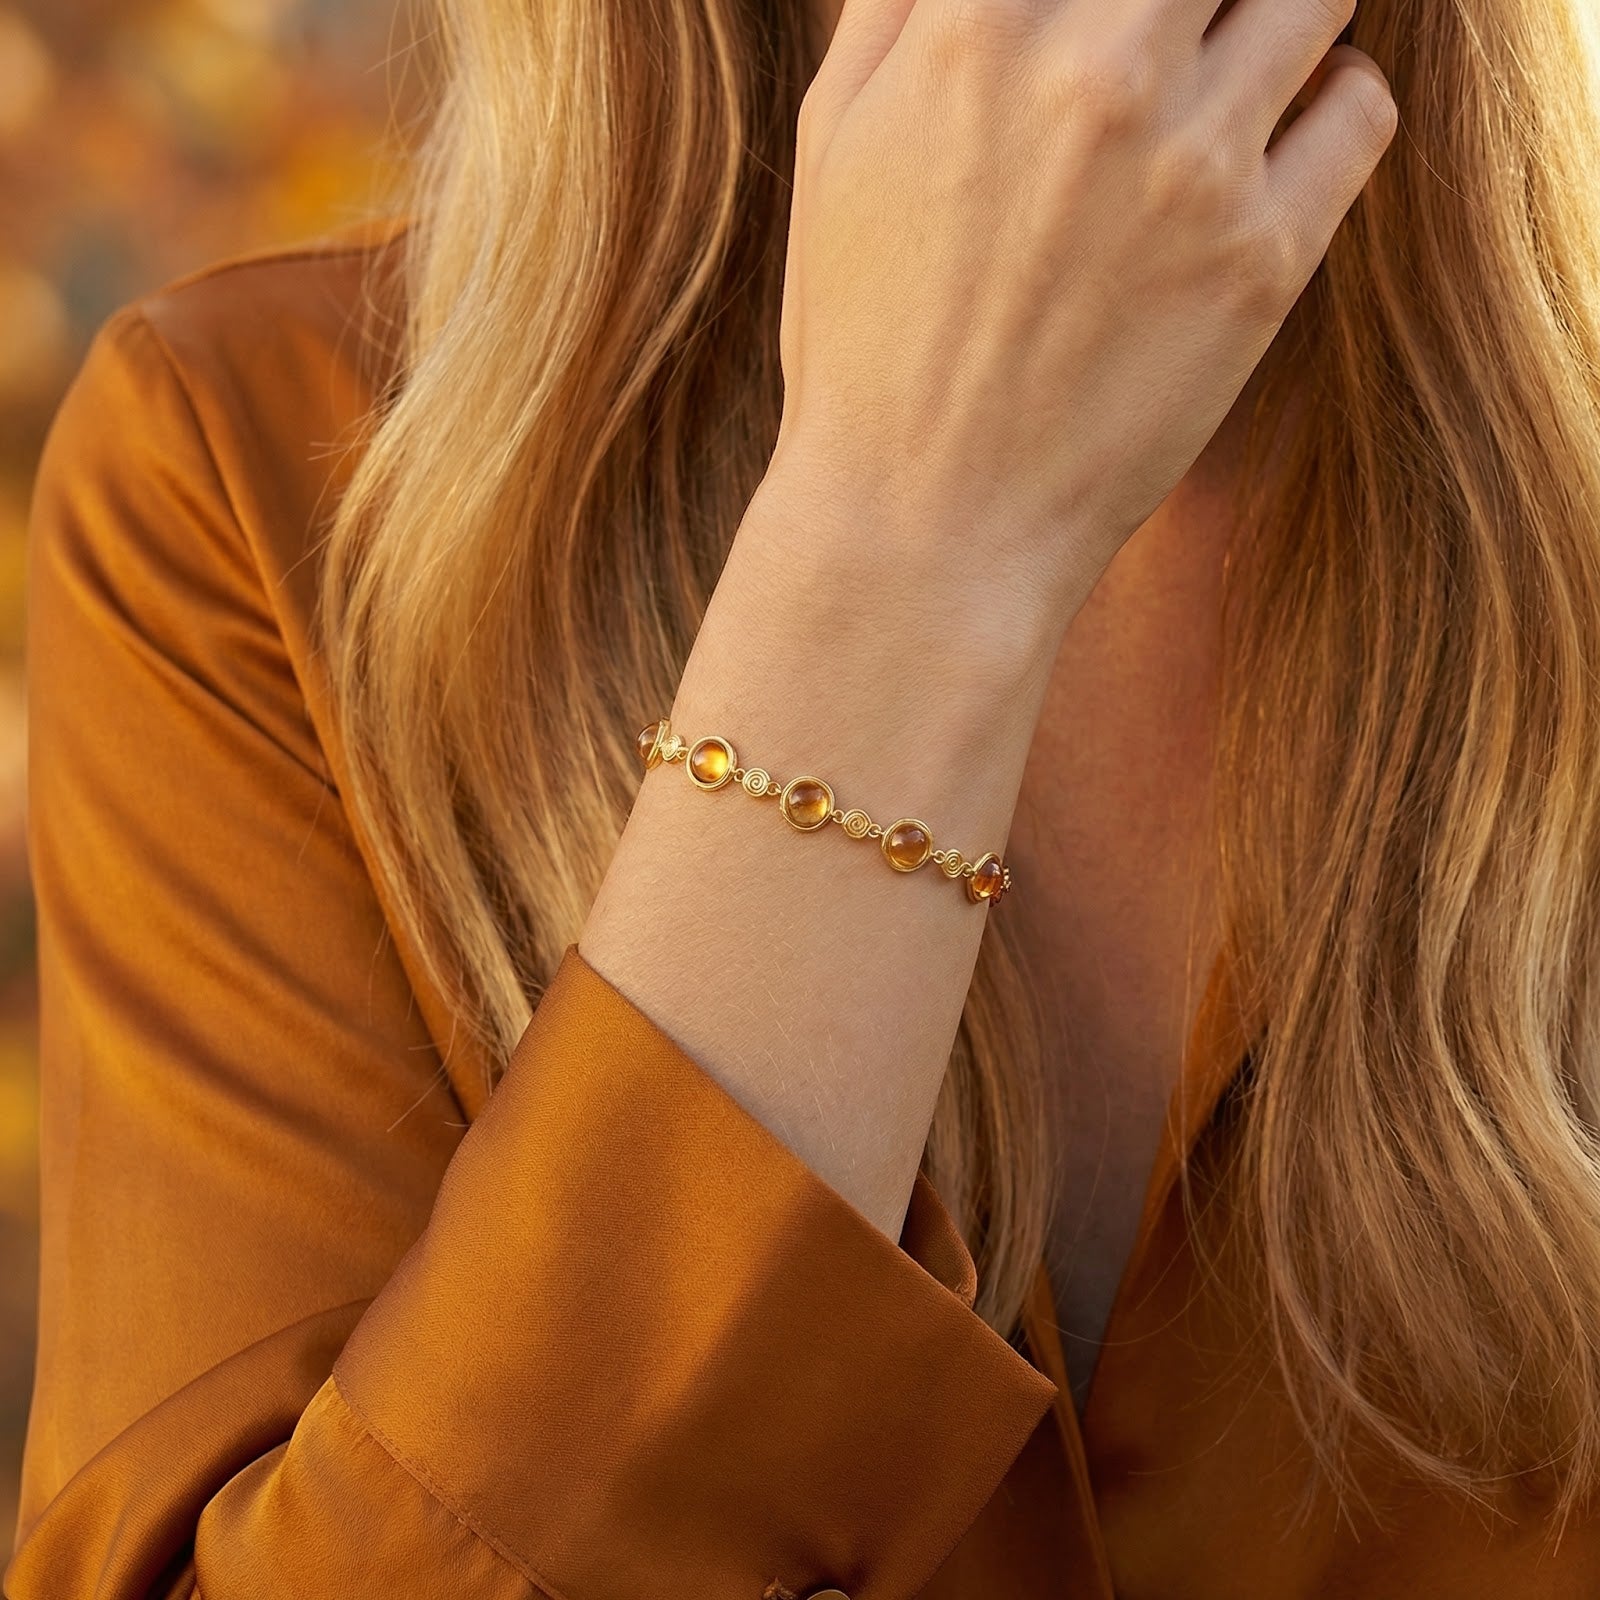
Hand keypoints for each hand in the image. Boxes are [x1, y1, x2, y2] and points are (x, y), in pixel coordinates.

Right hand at [770, 0, 1397, 606]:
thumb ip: (903, 3)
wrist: (926, 521)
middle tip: (1184, 37)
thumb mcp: (834, 145)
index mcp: (978, 24)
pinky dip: (1334, 101)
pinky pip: (1360, 109)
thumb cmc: (864, 341)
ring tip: (1238, 69)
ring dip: (1279, 16)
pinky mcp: (1264, 259)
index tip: (1125, 11)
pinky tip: (1280, 138)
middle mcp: (1099, 70)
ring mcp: (1193, 163)